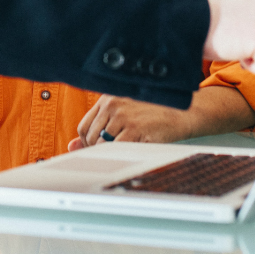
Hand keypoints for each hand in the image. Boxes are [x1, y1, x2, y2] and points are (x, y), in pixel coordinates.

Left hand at [69, 95, 188, 150]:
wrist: (182, 112)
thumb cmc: (153, 113)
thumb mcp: (123, 113)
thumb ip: (98, 126)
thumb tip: (71, 146)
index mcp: (107, 98)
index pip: (84, 126)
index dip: (88, 142)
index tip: (98, 149)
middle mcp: (112, 104)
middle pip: (90, 137)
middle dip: (97, 150)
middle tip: (114, 154)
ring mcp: (123, 116)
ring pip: (102, 145)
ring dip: (110, 154)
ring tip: (125, 151)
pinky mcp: (135, 128)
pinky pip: (116, 149)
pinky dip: (120, 155)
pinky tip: (132, 152)